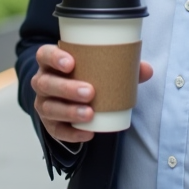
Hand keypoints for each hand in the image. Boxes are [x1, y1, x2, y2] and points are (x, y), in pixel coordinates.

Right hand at [32, 44, 152, 143]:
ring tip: (89, 114)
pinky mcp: (48, 123)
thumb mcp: (98, 67)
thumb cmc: (85, 75)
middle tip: (90, 91)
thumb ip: (121, 66)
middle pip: (46, 83)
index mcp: (51, 62)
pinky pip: (56, 130)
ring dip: (69, 111)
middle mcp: (42, 81)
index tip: (71, 62)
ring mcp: (43, 103)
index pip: (44, 55)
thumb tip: (146, 69)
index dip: (54, 58)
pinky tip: (87, 133)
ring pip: (49, 107)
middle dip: (67, 88)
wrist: (69, 96)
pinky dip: (71, 133)